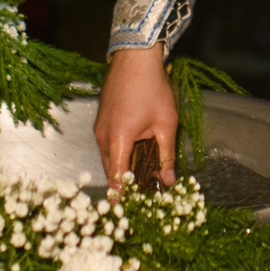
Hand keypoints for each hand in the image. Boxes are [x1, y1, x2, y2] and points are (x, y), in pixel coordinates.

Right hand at [94, 48, 177, 191]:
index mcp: (118, 140)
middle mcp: (102, 137)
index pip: (116, 178)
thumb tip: (170, 180)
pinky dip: (118, 153)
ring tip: (140, 177)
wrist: (135, 57)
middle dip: (124, 184)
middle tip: (142, 195)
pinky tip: (134, 153)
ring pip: (108, 157)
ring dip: (121, 167)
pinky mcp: (101, 120)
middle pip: (111, 170)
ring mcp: (99, 128)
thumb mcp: (166, 123)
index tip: (127, 212)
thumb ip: (166, 155)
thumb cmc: (152, 88)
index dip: (121, 197)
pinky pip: (107, 144)